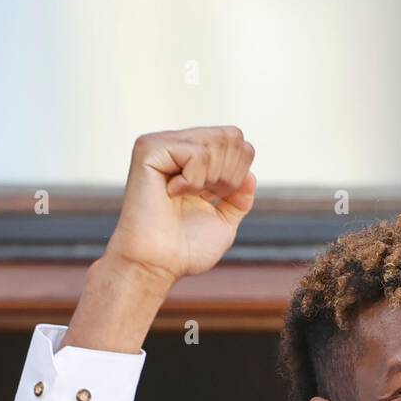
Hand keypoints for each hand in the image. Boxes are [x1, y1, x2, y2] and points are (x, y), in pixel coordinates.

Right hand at [105, 126, 256, 286]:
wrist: (158, 264)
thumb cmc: (185, 249)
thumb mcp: (224, 222)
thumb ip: (239, 197)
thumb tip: (251, 174)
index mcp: (193, 161)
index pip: (236, 141)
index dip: (239, 172)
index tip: (217, 197)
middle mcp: (177, 146)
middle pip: (231, 136)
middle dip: (230, 174)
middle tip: (203, 197)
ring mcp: (162, 144)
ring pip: (216, 142)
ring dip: (213, 179)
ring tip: (186, 196)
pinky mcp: (149, 148)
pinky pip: (196, 153)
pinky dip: (194, 181)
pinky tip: (173, 193)